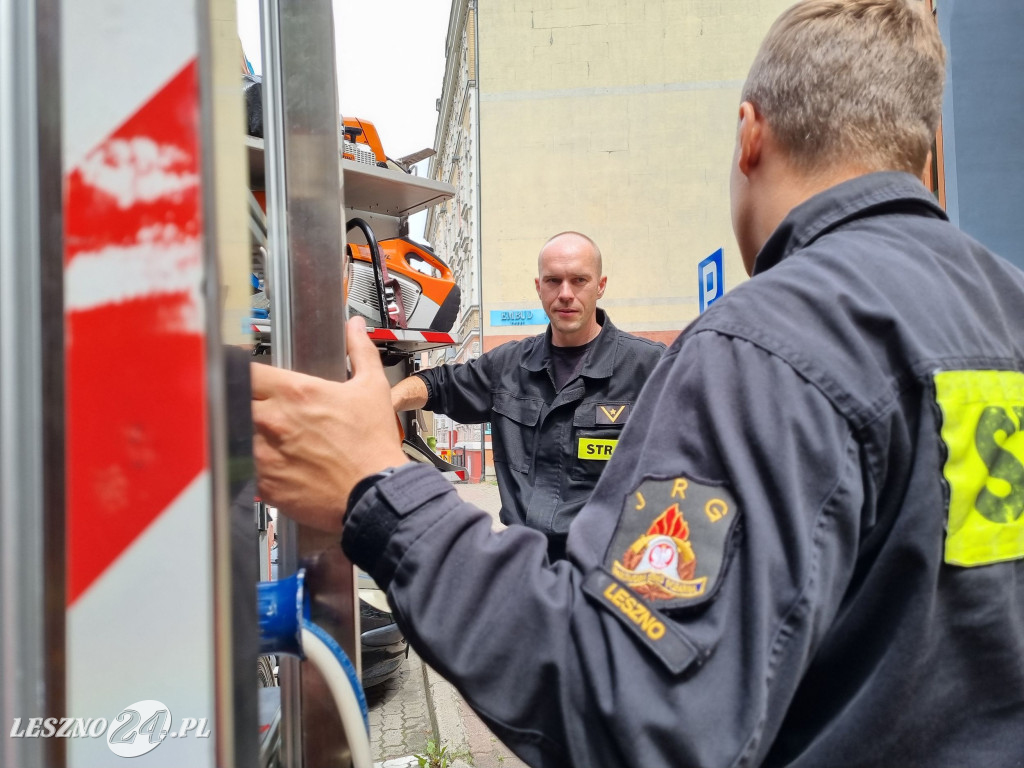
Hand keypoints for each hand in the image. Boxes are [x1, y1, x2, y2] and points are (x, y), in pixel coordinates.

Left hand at [251, 316, 408, 531]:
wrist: (374, 493)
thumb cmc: (372, 445)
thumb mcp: (371, 389)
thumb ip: (360, 352)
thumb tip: (356, 328)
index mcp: (295, 393)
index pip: (246, 370)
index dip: (243, 370)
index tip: (246, 375)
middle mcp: (273, 420)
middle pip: (233, 401)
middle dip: (242, 403)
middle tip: (258, 409)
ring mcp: (264, 453)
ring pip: (235, 435)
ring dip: (245, 434)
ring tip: (267, 439)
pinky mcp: (263, 483)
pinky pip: (243, 468)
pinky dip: (252, 465)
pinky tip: (273, 464)